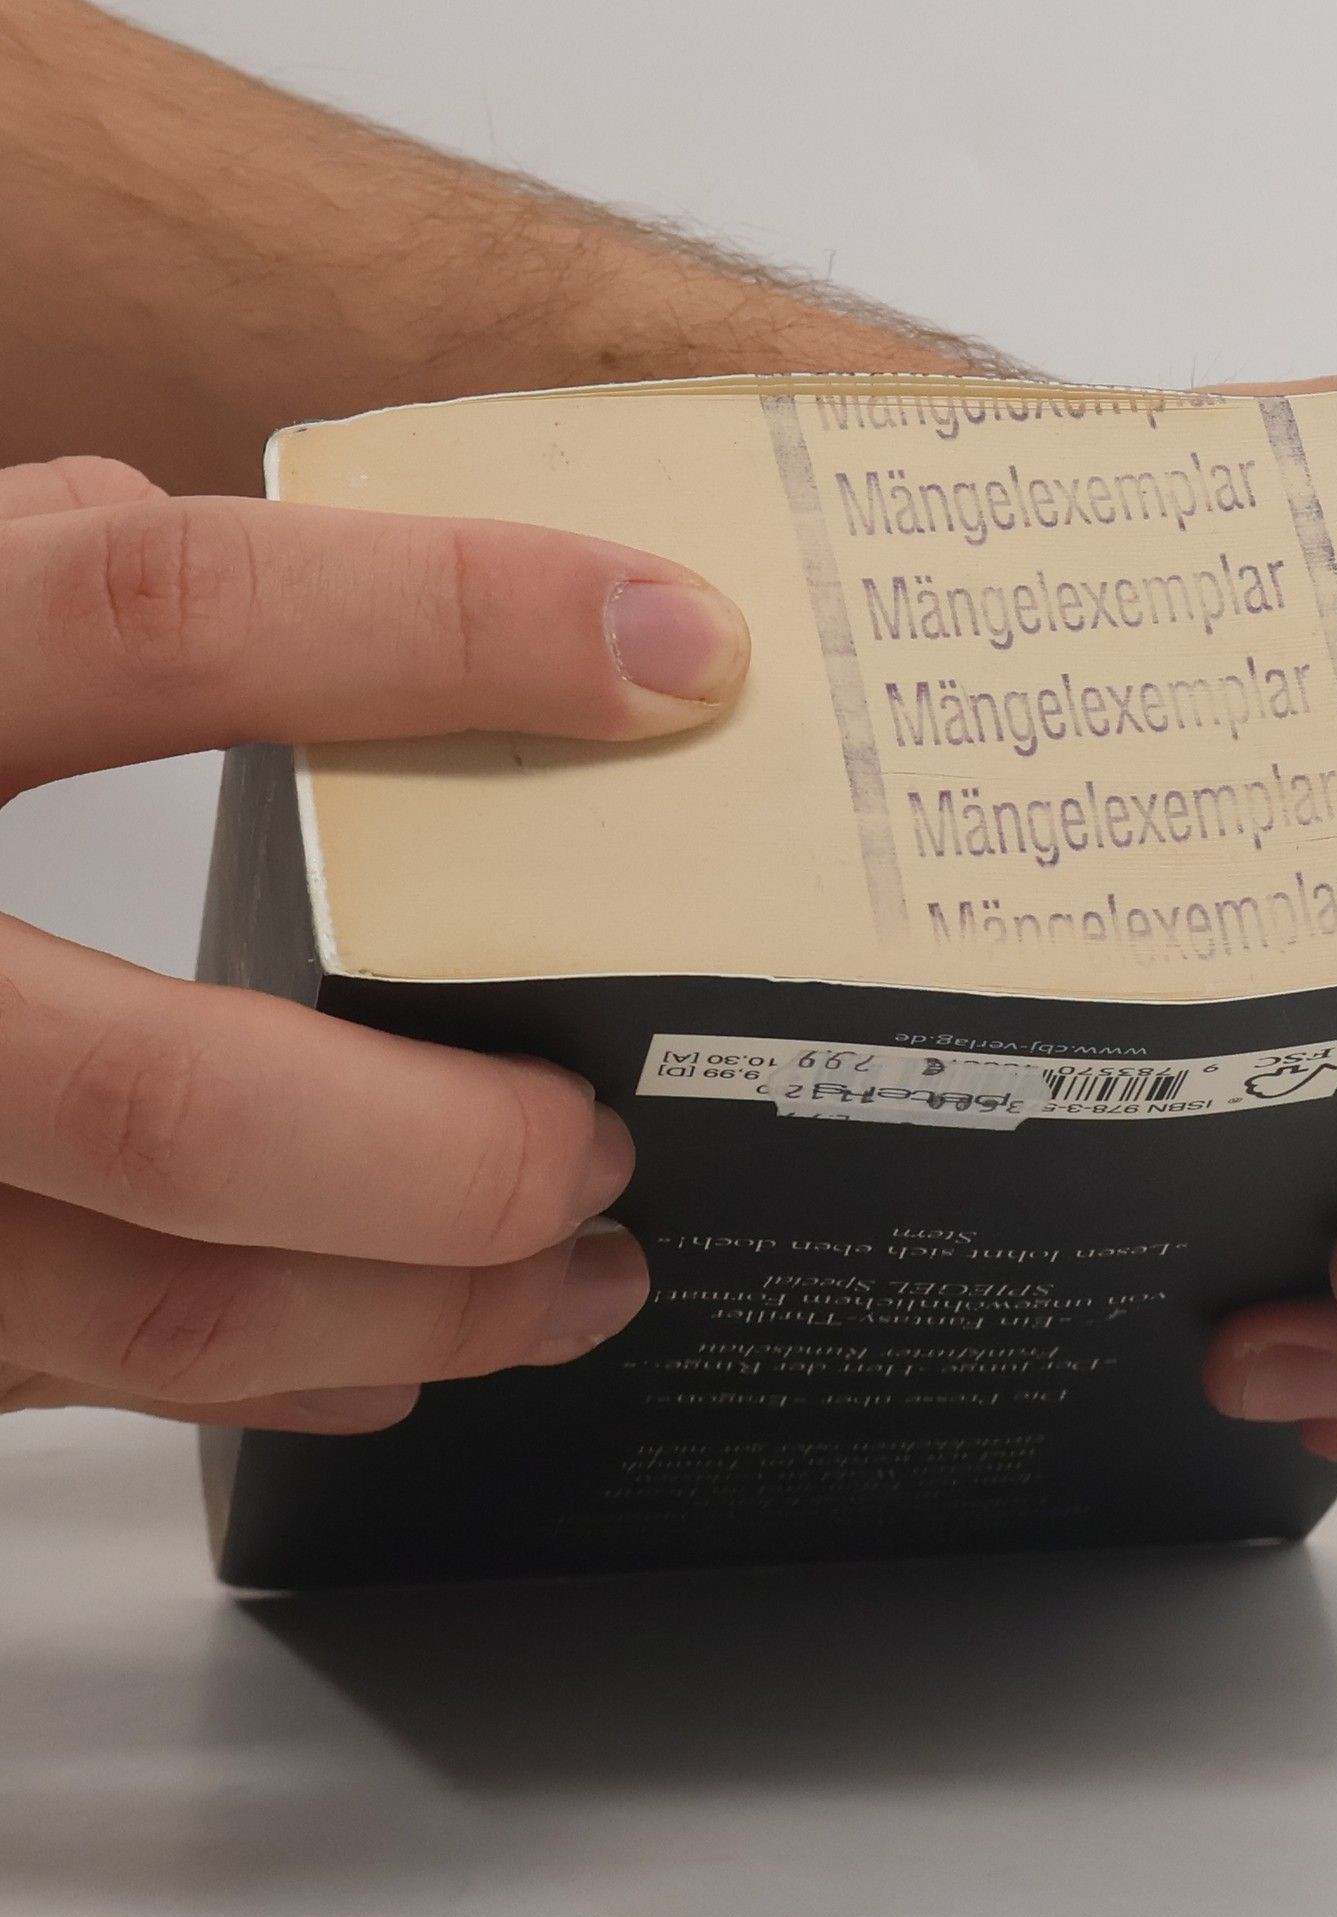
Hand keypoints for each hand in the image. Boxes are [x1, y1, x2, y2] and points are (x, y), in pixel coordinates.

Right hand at [0, 457, 748, 1431]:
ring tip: (578, 1281)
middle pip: (183, 1097)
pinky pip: (70, 1375)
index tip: (676, 649)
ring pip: (144, 1311)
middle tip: (604, 1142)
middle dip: (449, 1151)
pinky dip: (272, 1379)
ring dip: (410, 1311)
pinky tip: (393, 1354)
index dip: (443, 620)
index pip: (155, 614)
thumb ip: (4, 571)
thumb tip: (193, 523)